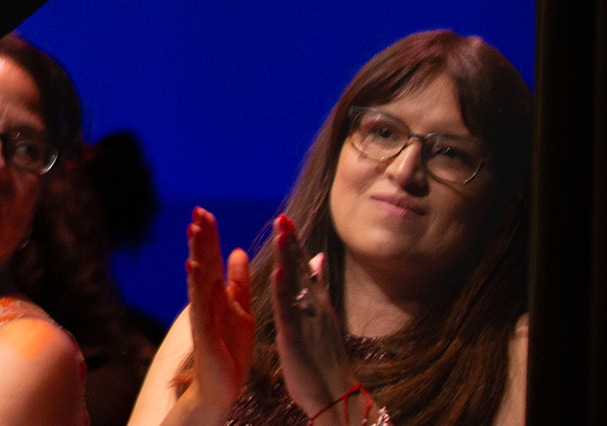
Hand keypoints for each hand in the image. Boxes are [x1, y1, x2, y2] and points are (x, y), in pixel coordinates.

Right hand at [182, 207, 254, 416]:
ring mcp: (202, 314)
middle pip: (202, 262)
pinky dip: (196, 285)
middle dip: (200, 237)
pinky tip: (193, 268)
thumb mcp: (241, 309)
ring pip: (198, 278)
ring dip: (196, 253)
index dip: (209, 236)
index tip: (205, 211)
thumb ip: (239, 282)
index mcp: (217, 294)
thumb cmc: (229, 348)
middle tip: (197, 211)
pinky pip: (199, 305)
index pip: (211, 259)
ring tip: (194, 230)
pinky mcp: (204, 331)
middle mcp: (206, 300)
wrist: (221, 386)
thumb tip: (238, 251)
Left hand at [270, 214, 362, 420]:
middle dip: (292, 244)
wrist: (334, 395)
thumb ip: (317, 288)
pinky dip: (284, 292)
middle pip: (301, 270)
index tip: (284, 219)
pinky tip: (278, 274)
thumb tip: (318, 258)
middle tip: (282, 217)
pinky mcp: (297, 338)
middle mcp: (315, 308)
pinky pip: (289, 312)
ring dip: (288, 259)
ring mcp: (307, 321)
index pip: (304, 268)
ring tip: (281, 235)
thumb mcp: (320, 317)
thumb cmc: (324, 358)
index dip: (294, 244)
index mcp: (316, 304)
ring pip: (296, 285)